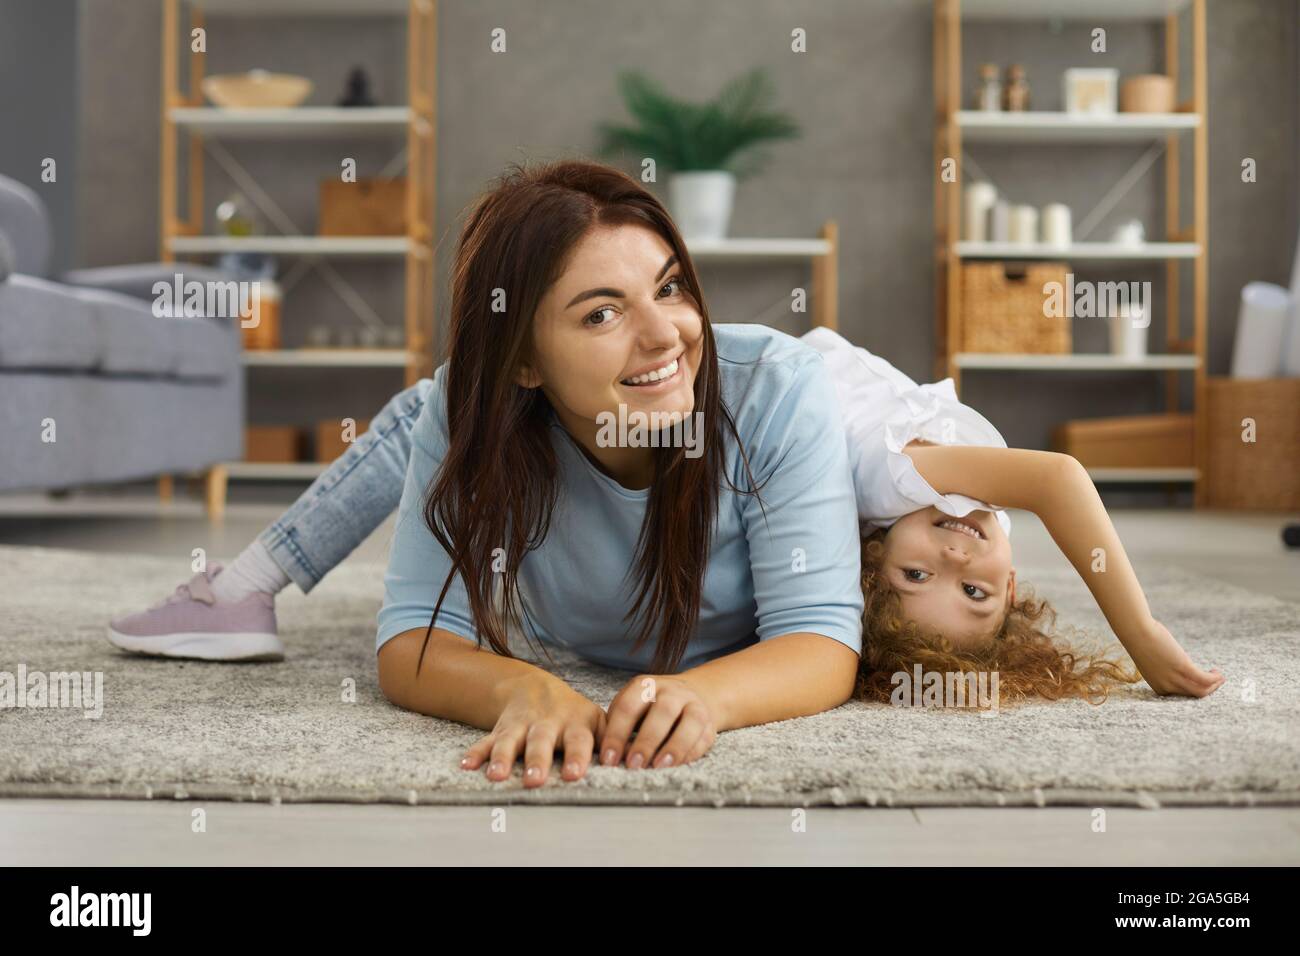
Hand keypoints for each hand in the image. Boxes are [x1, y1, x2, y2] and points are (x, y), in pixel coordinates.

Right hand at [460, 673, 606, 786]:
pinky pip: (485, 740)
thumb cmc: (574, 715)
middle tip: (534, 781)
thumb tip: (636, 758)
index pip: (579, 741)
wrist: (536, 688)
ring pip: (510, 741)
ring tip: (496, 775)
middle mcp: (547, 724)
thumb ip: (614, 740)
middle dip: (537, 761)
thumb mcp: (597, 720)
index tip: (575, 774)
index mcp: (575, 724)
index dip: (577, 757)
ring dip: (502, 757)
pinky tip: (467, 765)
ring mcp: (522, 726)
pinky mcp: (500, 729)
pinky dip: (476, 753)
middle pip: (541, 742)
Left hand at [599, 674, 720, 769]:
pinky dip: (690, 753)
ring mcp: (694, 705)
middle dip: (646, 741)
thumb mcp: (632, 706)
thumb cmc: (650, 707)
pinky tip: (676, 766)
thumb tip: (609, 756)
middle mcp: (672, 691)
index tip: (609, 759)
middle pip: (662, 712)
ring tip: (658, 767)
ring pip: (689, 723)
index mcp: (646, 685)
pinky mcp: (709, 723)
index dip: (617, 734)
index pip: (628, 707)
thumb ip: (620, 725)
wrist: (690, 696)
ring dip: (674, 747)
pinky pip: (703, 738)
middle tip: (633, 765)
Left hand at [1126, 619, 1224, 697]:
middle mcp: (1166, 686)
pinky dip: (1214, 678)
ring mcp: (1174, 678)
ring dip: (1214, 685)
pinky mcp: (1182, 667)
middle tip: (1216, 681)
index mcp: (1158, 687)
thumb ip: (1163, 669)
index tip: (1202, 683)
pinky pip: (1204, 679)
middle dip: (1208, 690)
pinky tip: (1217, 672)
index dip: (1194, 690)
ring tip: (1219, 677)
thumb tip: (1175, 665)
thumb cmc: (1142, 642)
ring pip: (1201, 690)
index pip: (1181, 696)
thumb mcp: (1153, 661)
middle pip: (1194, 695)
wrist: (1136, 631)